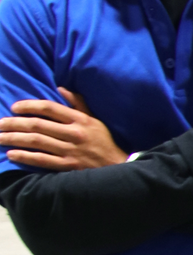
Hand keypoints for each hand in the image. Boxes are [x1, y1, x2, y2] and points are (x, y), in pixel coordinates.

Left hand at [0, 88, 124, 170]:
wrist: (117, 166)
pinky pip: (42, 160)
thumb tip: (61, 88)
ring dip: (15, 138)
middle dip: (15, 123)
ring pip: (36, 141)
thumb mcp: (95, 119)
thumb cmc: (103, 141)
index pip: (50, 108)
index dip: (30, 106)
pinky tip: (12, 154)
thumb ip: (78, 104)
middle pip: (38, 125)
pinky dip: (25, 156)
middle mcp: (74, 133)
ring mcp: (70, 150)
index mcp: (81, 119)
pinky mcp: (68, 166)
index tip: (15, 107)